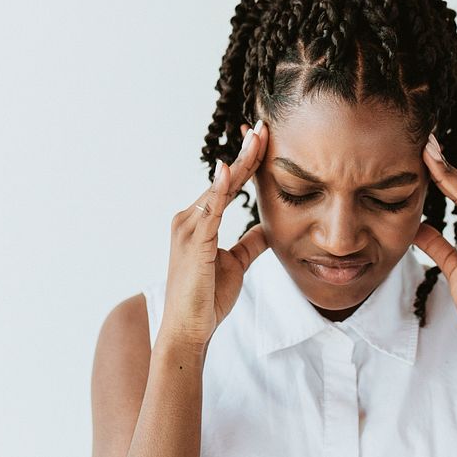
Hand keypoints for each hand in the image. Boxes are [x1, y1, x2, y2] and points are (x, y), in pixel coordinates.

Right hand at [158, 120, 270, 349]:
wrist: (188, 329)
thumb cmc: (207, 298)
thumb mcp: (236, 264)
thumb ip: (249, 243)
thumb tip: (267, 227)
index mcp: (199, 222)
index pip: (227, 185)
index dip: (246, 163)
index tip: (263, 140)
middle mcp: (189, 219)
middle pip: (223, 179)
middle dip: (245, 153)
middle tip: (264, 127)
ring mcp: (188, 229)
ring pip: (219, 188)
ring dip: (239, 163)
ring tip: (257, 139)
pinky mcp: (193, 242)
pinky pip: (209, 211)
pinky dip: (218, 189)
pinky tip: (229, 170)